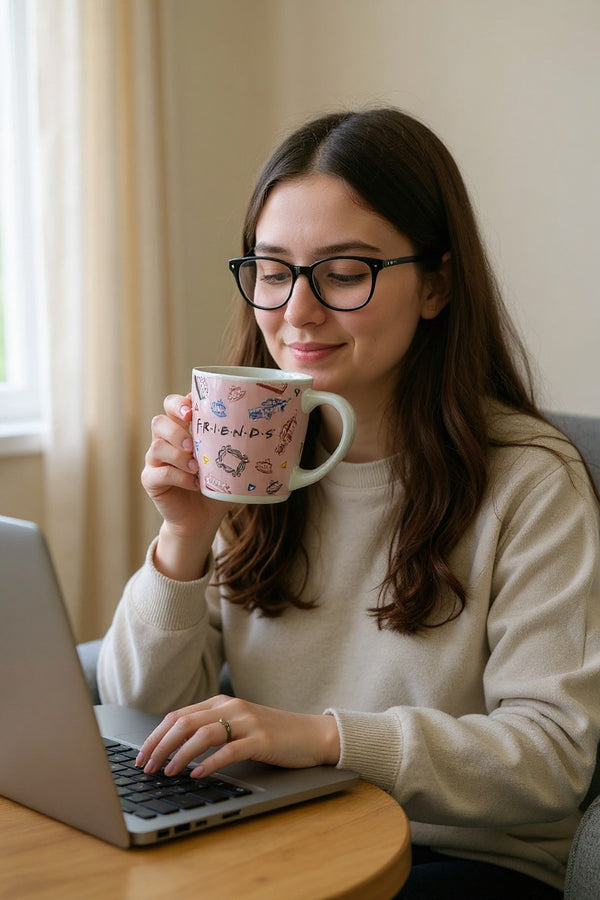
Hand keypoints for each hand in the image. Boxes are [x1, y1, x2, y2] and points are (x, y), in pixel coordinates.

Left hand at [134, 696, 340, 778]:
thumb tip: (173, 750)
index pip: (178, 715)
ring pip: (203, 733)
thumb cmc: (272, 734)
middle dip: (160, 746)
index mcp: (221, 702)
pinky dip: (211, 762)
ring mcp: (247, 721)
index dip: (156, 736)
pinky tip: (198, 774)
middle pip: (185, 722)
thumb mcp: (238, 726)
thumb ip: (211, 729)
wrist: (311, 734)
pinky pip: (230, 749)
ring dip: (180, 754)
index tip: (141, 756)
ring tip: (167, 772)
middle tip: (146, 767)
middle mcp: (231, 707)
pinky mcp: (262, 738)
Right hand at [141, 394, 235, 578]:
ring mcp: (156, 460)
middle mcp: (167, 441)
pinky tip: (194, 483)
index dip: (179, 403)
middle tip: (193, 441)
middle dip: (175, 427)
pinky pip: (158, 473)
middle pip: (159, 421)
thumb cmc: (220, 485)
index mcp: (185, 429)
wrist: (203, 519)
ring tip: (197, 466)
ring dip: (177, 454)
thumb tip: (291, 442)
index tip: (193, 408)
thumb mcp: (236, 464)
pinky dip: (177, 476)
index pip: (173, 405)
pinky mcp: (151, 480)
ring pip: (157, 446)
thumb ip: (252, 449)